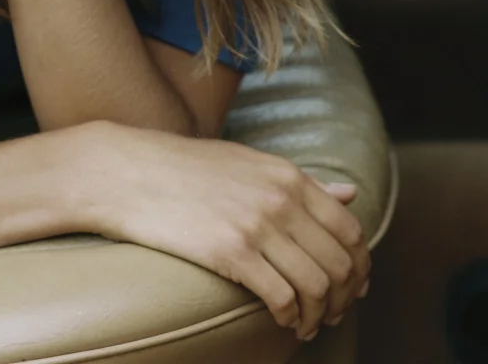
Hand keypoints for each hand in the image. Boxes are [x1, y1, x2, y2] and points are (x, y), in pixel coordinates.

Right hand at [84, 124, 370, 340]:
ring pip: (318, 285)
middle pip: (340, 262)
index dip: (359, 266)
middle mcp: (280, 197)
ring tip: (307, 324)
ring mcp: (257, 224)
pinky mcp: (231, 251)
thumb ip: (301, 183)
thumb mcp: (248, 164)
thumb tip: (350, 194)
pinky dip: (291, 317)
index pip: (350, 229)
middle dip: (344, 298)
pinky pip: (283, 296)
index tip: (352, 287)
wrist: (128, 172)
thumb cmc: (185, 169)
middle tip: (332, 314)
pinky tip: (283, 320)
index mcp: (287, 175)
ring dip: (320, 314)